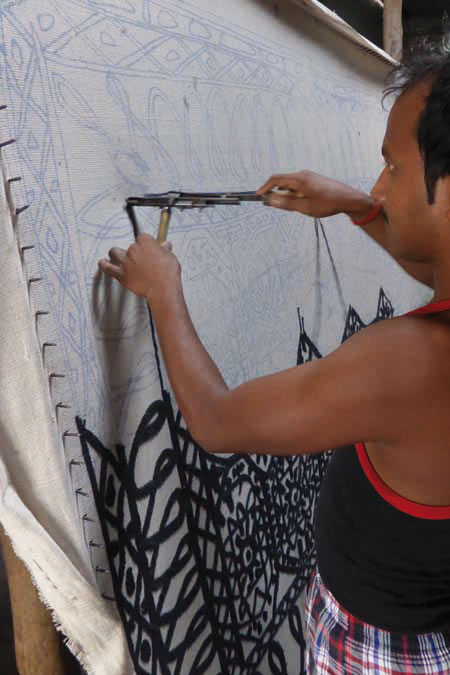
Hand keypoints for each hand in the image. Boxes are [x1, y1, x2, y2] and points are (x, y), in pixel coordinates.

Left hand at [98, 234, 180, 302]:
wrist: (163, 289)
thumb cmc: (168, 273)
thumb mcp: (170, 257)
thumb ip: (164, 249)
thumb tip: (165, 245)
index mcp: (145, 242)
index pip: (142, 238)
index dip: (145, 244)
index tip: (147, 249)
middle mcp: (133, 249)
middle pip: (129, 246)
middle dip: (133, 251)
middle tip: (139, 259)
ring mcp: (126, 262)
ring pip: (115, 253)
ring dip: (116, 253)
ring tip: (117, 255)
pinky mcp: (121, 274)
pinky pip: (108, 268)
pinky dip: (104, 264)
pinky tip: (102, 262)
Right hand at [257, 170, 374, 218]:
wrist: (348, 198)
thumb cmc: (328, 203)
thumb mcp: (305, 207)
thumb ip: (287, 204)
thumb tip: (271, 200)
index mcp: (299, 180)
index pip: (276, 180)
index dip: (265, 187)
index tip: (258, 195)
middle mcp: (302, 175)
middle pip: (282, 181)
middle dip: (275, 193)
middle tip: (274, 204)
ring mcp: (308, 176)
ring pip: (290, 184)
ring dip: (286, 195)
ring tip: (295, 206)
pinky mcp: (313, 180)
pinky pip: (298, 185)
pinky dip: (294, 193)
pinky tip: (301, 202)